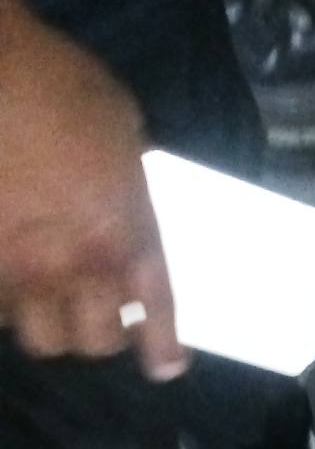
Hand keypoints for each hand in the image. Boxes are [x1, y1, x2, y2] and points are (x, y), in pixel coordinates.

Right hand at [0, 0, 185, 379]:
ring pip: (39, 337)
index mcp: (124, 235)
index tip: (165, 364)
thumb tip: (129, 201)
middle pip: (94, 342)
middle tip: (96, 311)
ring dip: (48, 323)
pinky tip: (6, 281)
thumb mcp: (123, 131)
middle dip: (100, 331)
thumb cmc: (61, 84)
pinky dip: (3, 302)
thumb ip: (130, 184)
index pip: (155, 310)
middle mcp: (74, 268)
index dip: (162, 345)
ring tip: (46, 299)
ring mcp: (17, 272)